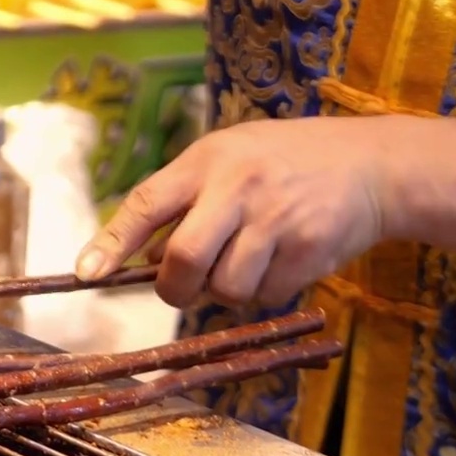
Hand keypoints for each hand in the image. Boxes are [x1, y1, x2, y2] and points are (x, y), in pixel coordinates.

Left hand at [74, 116, 392, 307]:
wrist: (369, 165)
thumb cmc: (280, 163)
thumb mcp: (227, 159)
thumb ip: (182, 201)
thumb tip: (140, 259)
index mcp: (207, 161)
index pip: (146, 203)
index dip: (112, 243)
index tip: (86, 274)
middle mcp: (238, 187)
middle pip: (183, 259)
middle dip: (175, 287)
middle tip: (183, 286)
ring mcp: (276, 219)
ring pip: (225, 288)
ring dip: (226, 290)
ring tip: (247, 259)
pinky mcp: (309, 249)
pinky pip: (266, 296)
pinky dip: (265, 291)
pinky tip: (281, 260)